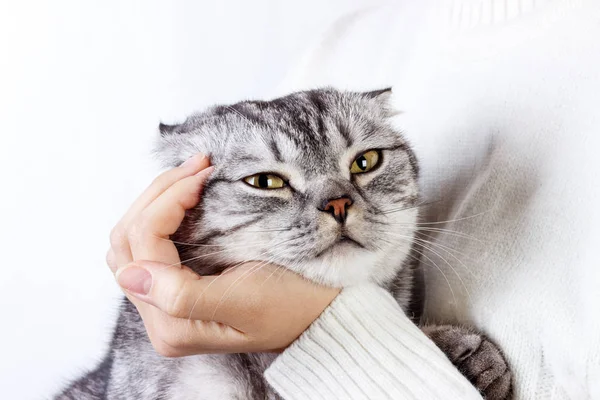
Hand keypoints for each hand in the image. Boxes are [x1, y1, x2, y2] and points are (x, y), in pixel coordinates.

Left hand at [106, 154, 339, 356]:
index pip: (144, 245)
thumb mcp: (243, 302)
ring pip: (132, 240)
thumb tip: (130, 274)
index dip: (167, 201)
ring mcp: (165, 303)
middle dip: (158, 194)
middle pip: (127, 241)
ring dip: (155, 201)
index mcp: (172, 325)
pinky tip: (185, 195)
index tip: (204, 174)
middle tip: (197, 165)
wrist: (320, 313)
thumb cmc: (293, 306)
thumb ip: (180, 296)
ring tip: (191, 175)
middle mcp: (160, 318)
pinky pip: (150, 245)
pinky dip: (162, 214)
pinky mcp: (176, 288)